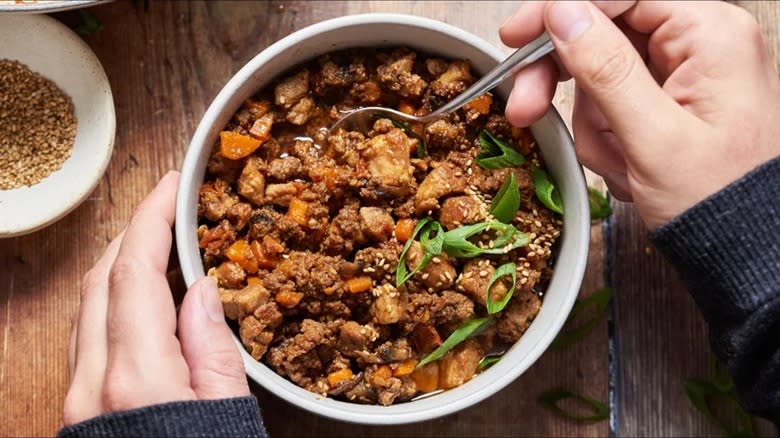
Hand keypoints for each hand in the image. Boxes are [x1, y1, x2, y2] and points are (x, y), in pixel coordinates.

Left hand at [63, 171, 248, 425]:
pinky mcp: (76, 406)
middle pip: (102, 281)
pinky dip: (116, 301)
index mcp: (138, 376)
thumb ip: (212, 346)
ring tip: (162, 246)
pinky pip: (90, 335)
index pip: (135, 274)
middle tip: (170, 209)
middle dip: (134, 233)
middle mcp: (93, 380)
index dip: (152, 220)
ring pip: (90, 306)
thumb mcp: (228, 410)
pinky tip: (145, 298)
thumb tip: (202, 289)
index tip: (173, 186)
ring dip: (123, 265)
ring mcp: (77, 394)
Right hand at [500, 1, 779, 228]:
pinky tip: (627, 166)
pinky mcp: (671, 101)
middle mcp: (700, 43)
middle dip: (566, 79)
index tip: (516, 36)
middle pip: (604, 35)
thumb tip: (563, 12)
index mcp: (709, 34)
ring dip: (593, 123)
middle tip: (527, 108)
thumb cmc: (717, 201)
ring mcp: (684, 73)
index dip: (560, 10)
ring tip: (619, 164)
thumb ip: (606, 69)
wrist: (742, 250)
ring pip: (602, 76)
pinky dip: (607, 136)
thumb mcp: (653, 138)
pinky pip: (614, 103)